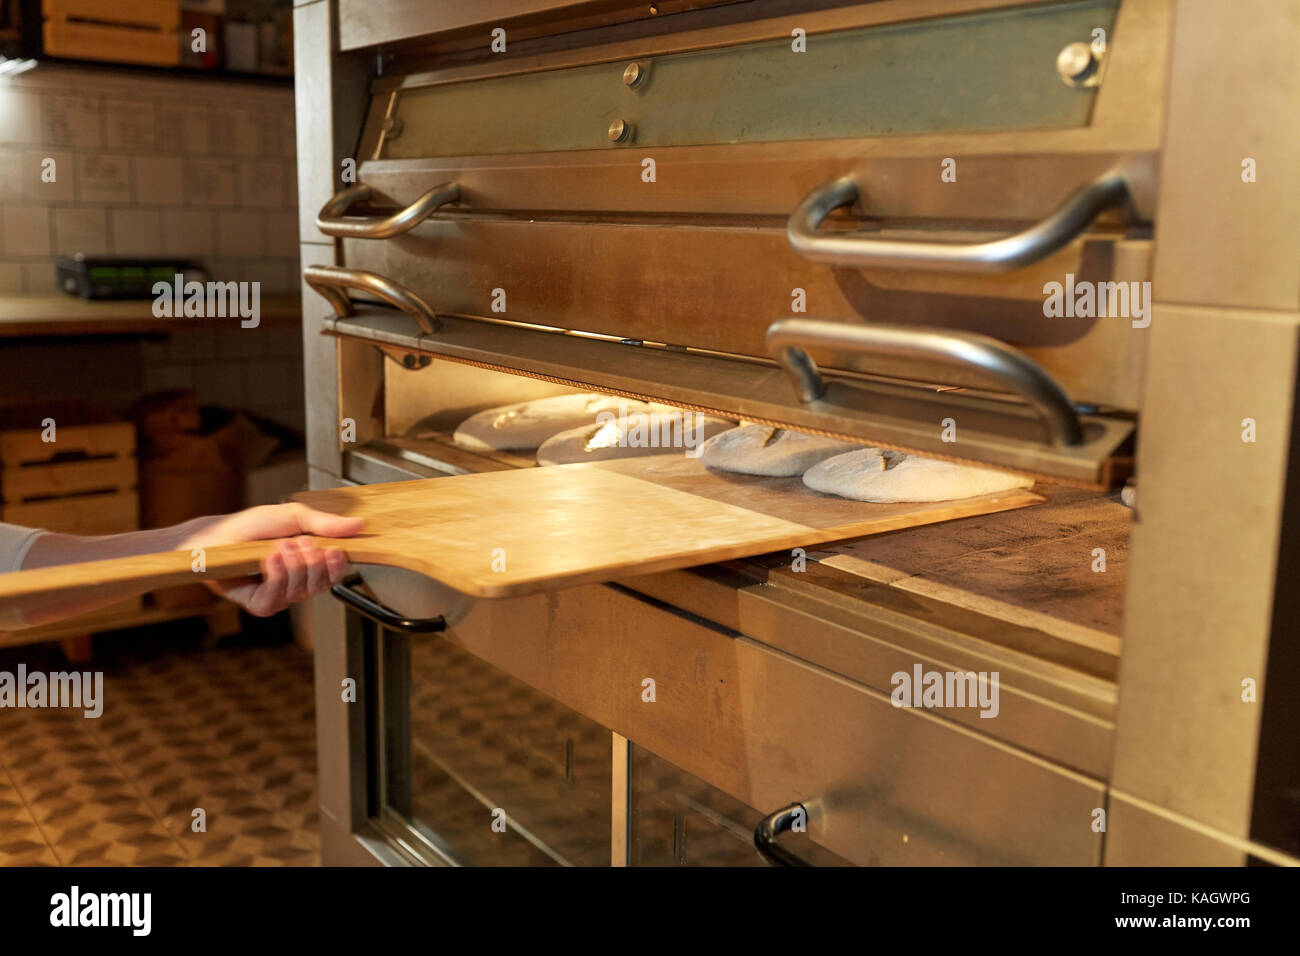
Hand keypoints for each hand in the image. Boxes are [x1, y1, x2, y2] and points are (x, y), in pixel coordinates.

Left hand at [178, 503, 364, 616]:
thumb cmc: (251, 526)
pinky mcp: (257, 603)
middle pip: (321, 585)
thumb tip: (358, 525)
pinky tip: (270, 560)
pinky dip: (276, 578)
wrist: (215, 536)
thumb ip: (324, 523)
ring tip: (281, 546)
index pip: (335, 573)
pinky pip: (275, 600)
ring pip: (300, 592)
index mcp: (308, 563)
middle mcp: (296, 582)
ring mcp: (278, 595)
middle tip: (303, 543)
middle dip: (314, 564)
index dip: (338, 566)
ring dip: (293, 567)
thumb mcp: (292, 516)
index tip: (336, 550)